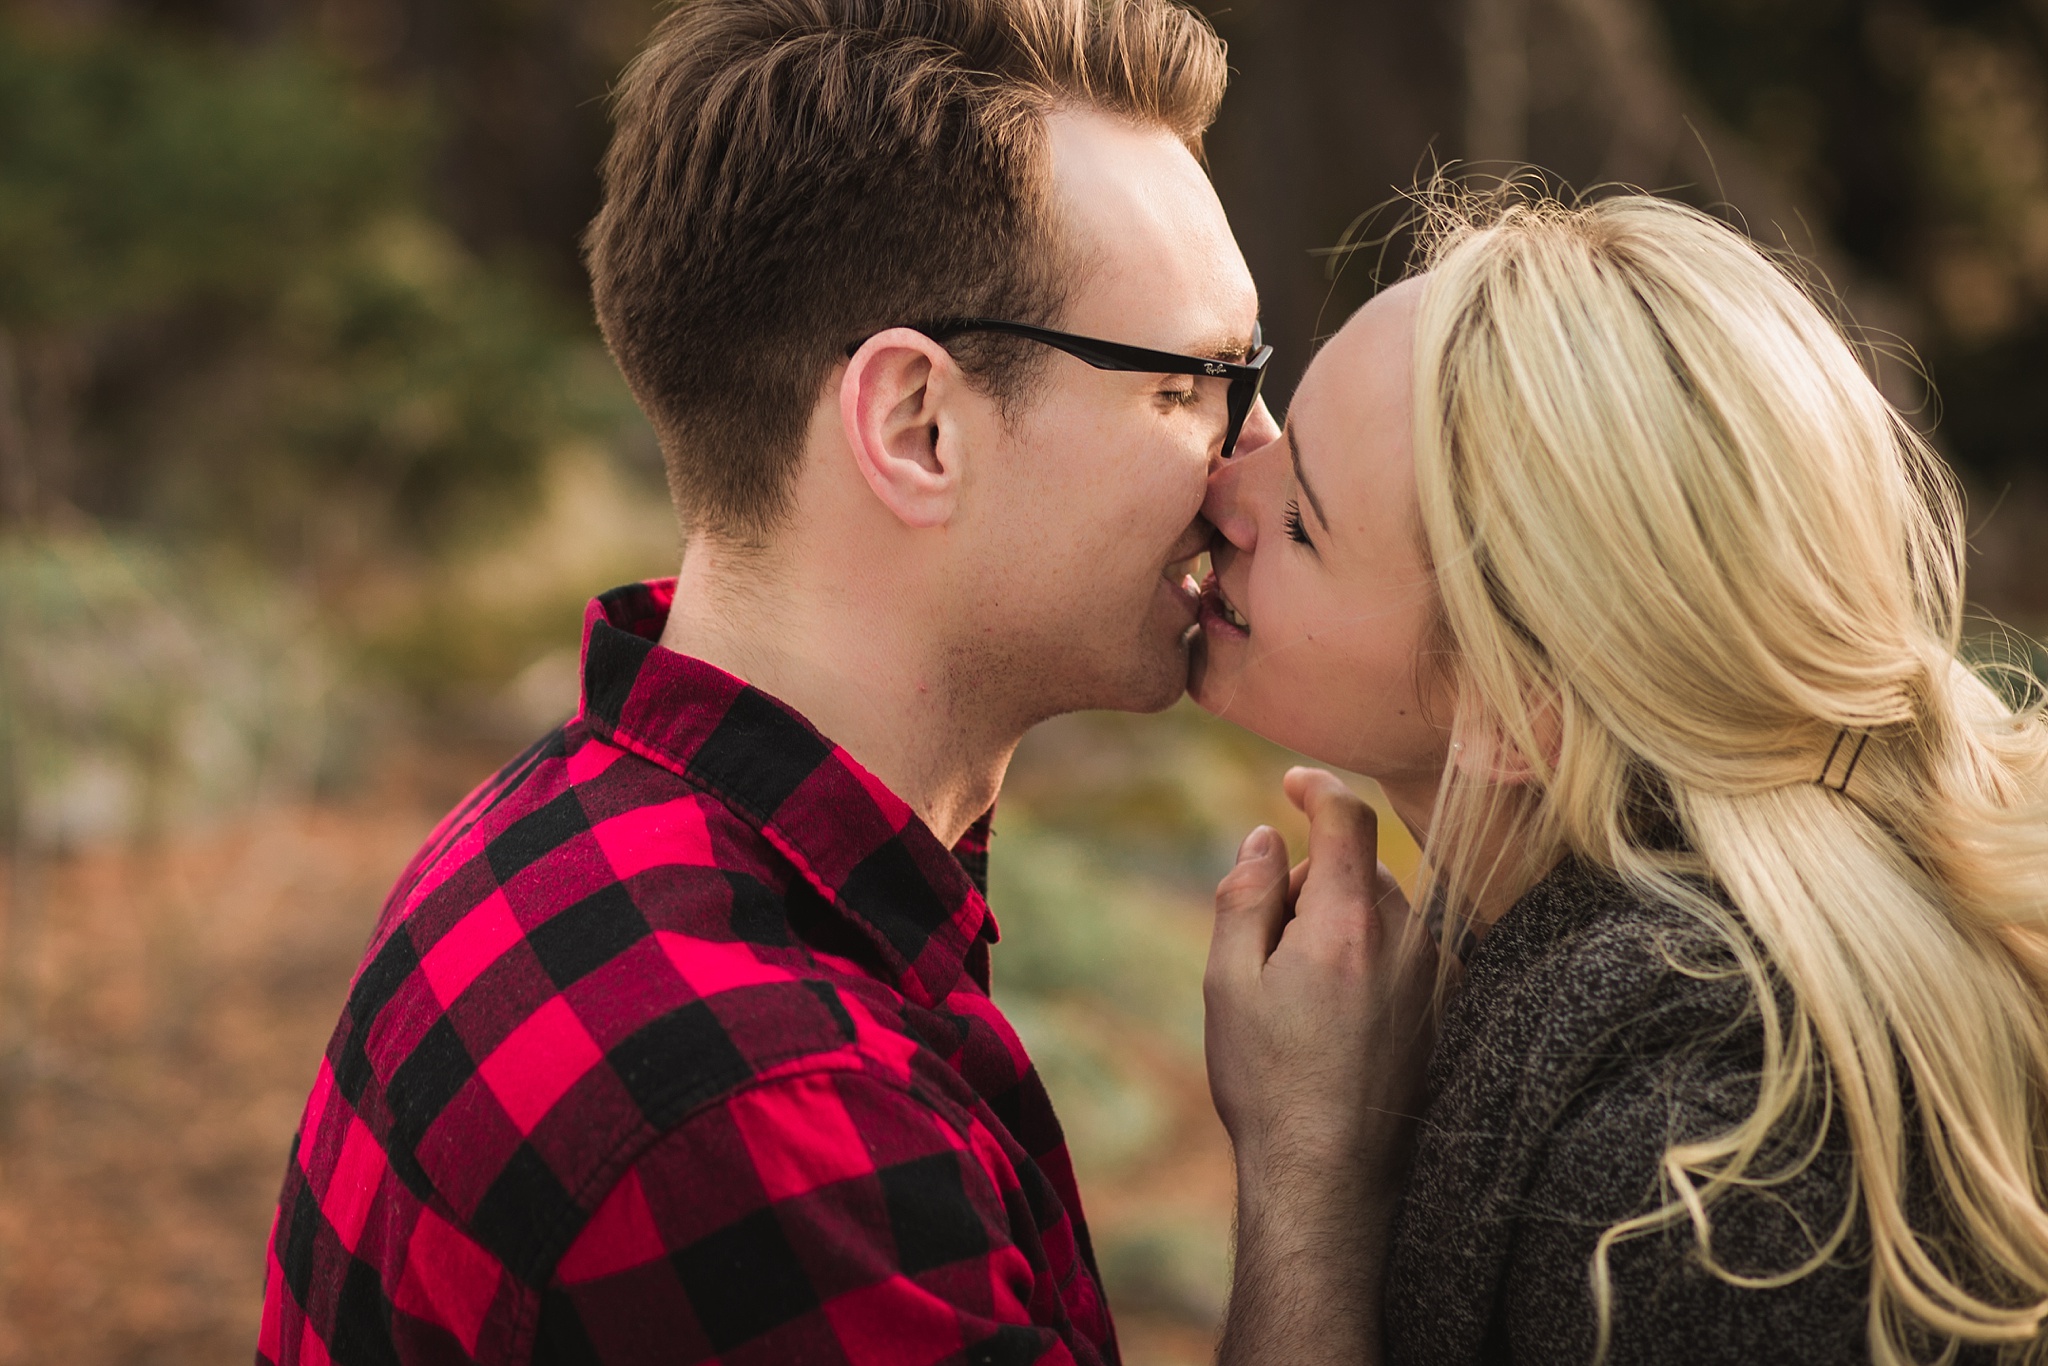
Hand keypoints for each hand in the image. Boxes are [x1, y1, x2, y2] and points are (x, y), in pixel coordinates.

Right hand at [1205, 768, 1446, 1365]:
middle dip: (1313, 877)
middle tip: (1265, 937)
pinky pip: (1403, 950)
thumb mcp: (1228, 981)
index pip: (1347, 817)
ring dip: (1341, 918)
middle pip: (1362, 866)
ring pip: (1384, 908)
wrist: (1329, 1175)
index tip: (1291, 784)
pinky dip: (1367, 953)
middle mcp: (1405, 940)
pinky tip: (1332, 1015)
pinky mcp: (1441, 1010)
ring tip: (1296, 991)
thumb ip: (1244, 896)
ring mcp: (1431, 977)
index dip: (1316, 788)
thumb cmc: (1268, 1081)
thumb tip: (1263, 838)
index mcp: (1348, 924)